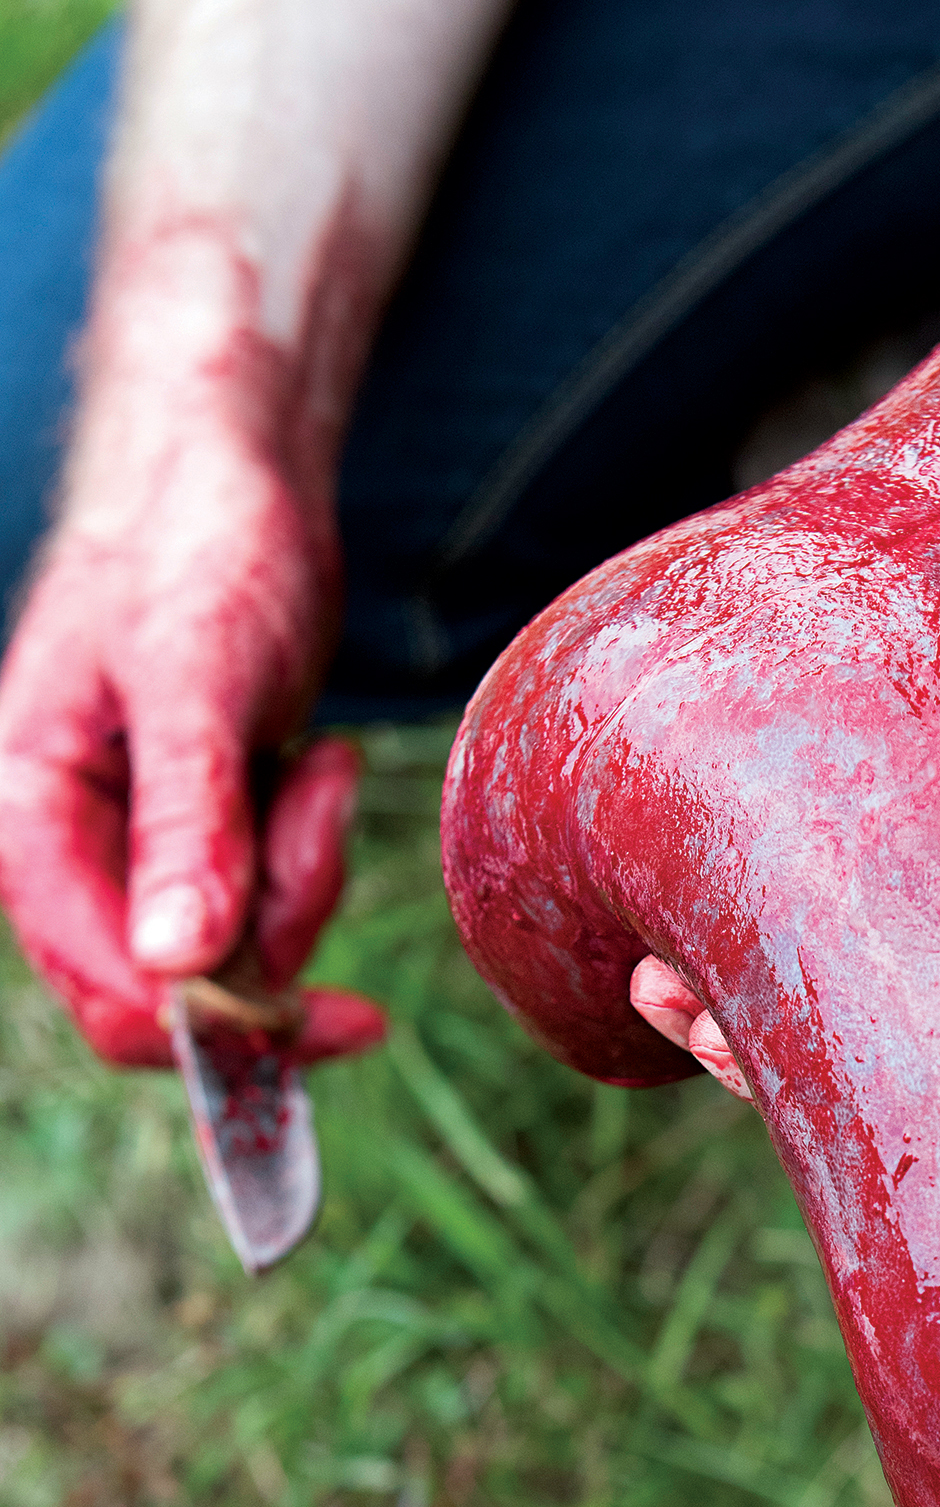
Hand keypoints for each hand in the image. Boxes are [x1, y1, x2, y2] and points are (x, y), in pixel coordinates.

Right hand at [0, 262, 385, 1066]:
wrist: (230, 479)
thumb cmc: (195, 551)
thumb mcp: (194, 682)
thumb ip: (186, 823)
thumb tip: (175, 965)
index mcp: (30, 822)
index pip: (108, 991)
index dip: (220, 1027)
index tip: (341, 1014)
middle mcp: (74, 853)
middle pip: (184, 987)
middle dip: (279, 923)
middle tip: (317, 803)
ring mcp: (139, 848)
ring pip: (242, 948)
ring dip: (305, 869)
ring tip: (314, 762)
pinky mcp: (202, 833)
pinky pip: (269, 897)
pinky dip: (310, 846)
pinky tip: (316, 761)